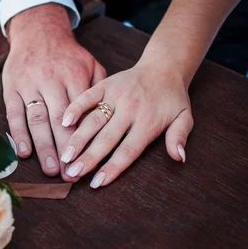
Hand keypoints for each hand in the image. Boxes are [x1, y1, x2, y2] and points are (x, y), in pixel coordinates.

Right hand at [3, 3, 105, 178]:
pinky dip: (18, 134)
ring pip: (37, 120)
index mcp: (73, 76)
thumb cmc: (68, 55)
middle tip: (71, 175)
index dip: (85, 139)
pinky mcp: (12, 88)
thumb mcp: (90, 64)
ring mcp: (29, 85)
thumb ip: (99, 90)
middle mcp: (51, 81)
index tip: (90, 161)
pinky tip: (24, 153)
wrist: (37, 31)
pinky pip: (14, 114)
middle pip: (59, 121)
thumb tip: (107, 119)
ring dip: (43, 147)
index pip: (81, 113)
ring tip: (51, 170)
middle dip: (66, 150)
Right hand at [59, 60, 193, 187]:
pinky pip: (88, 96)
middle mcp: (130, 110)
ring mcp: (116, 96)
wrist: (164, 66)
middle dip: (88, 157)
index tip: (97, 182)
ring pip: (93, 120)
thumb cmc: (172, 98)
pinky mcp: (106, 84)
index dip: (112, 168)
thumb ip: (179, 137)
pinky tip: (63, 121)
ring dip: (77, 138)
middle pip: (106, 138)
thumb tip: (178, 158)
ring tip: (65, 155)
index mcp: (148, 122)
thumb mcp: (184, 118)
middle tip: (72, 173)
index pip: (128, 150)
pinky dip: (75, 108)